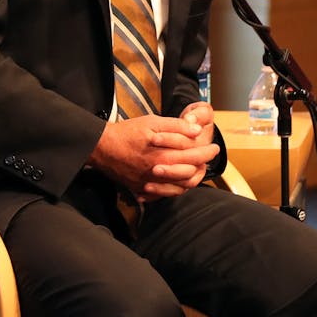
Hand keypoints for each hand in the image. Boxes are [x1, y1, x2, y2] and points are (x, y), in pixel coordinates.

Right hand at [88, 111, 219, 199]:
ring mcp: (151, 184)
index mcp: (164, 155)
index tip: (214, 147)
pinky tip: (179, 181)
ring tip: (197, 169)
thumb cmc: (128, 132)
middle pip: (191, 173)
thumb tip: (197, 131)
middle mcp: (160, 173)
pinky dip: (175, 189)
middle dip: (203, 165)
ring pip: (180, 187)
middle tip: (208, 157)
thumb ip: (177, 127)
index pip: (195, 156)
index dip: (208, 151)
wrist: (102, 148)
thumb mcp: (152, 122)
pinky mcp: (142, 189)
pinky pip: (165, 194)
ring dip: (192, 179)